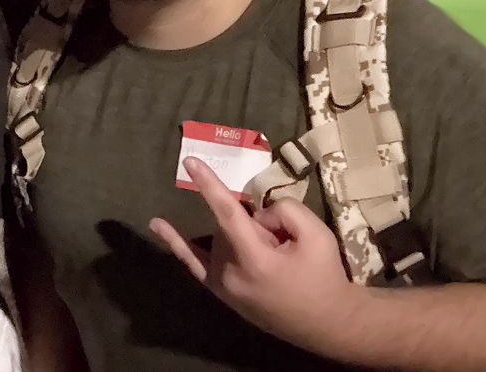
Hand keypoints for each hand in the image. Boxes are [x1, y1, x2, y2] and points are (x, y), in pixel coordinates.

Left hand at [148, 156, 359, 353]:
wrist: (329, 324)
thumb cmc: (325, 278)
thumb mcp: (317, 235)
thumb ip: (284, 211)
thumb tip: (258, 214)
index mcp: (254, 259)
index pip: (226, 213)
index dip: (209, 185)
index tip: (191, 161)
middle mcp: (229, 272)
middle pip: (232, 224)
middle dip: (258, 224)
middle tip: (286, 245)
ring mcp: (220, 283)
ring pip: (222, 237)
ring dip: (244, 236)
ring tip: (275, 258)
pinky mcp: (219, 289)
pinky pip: (193, 261)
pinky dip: (176, 242)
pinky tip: (157, 224)